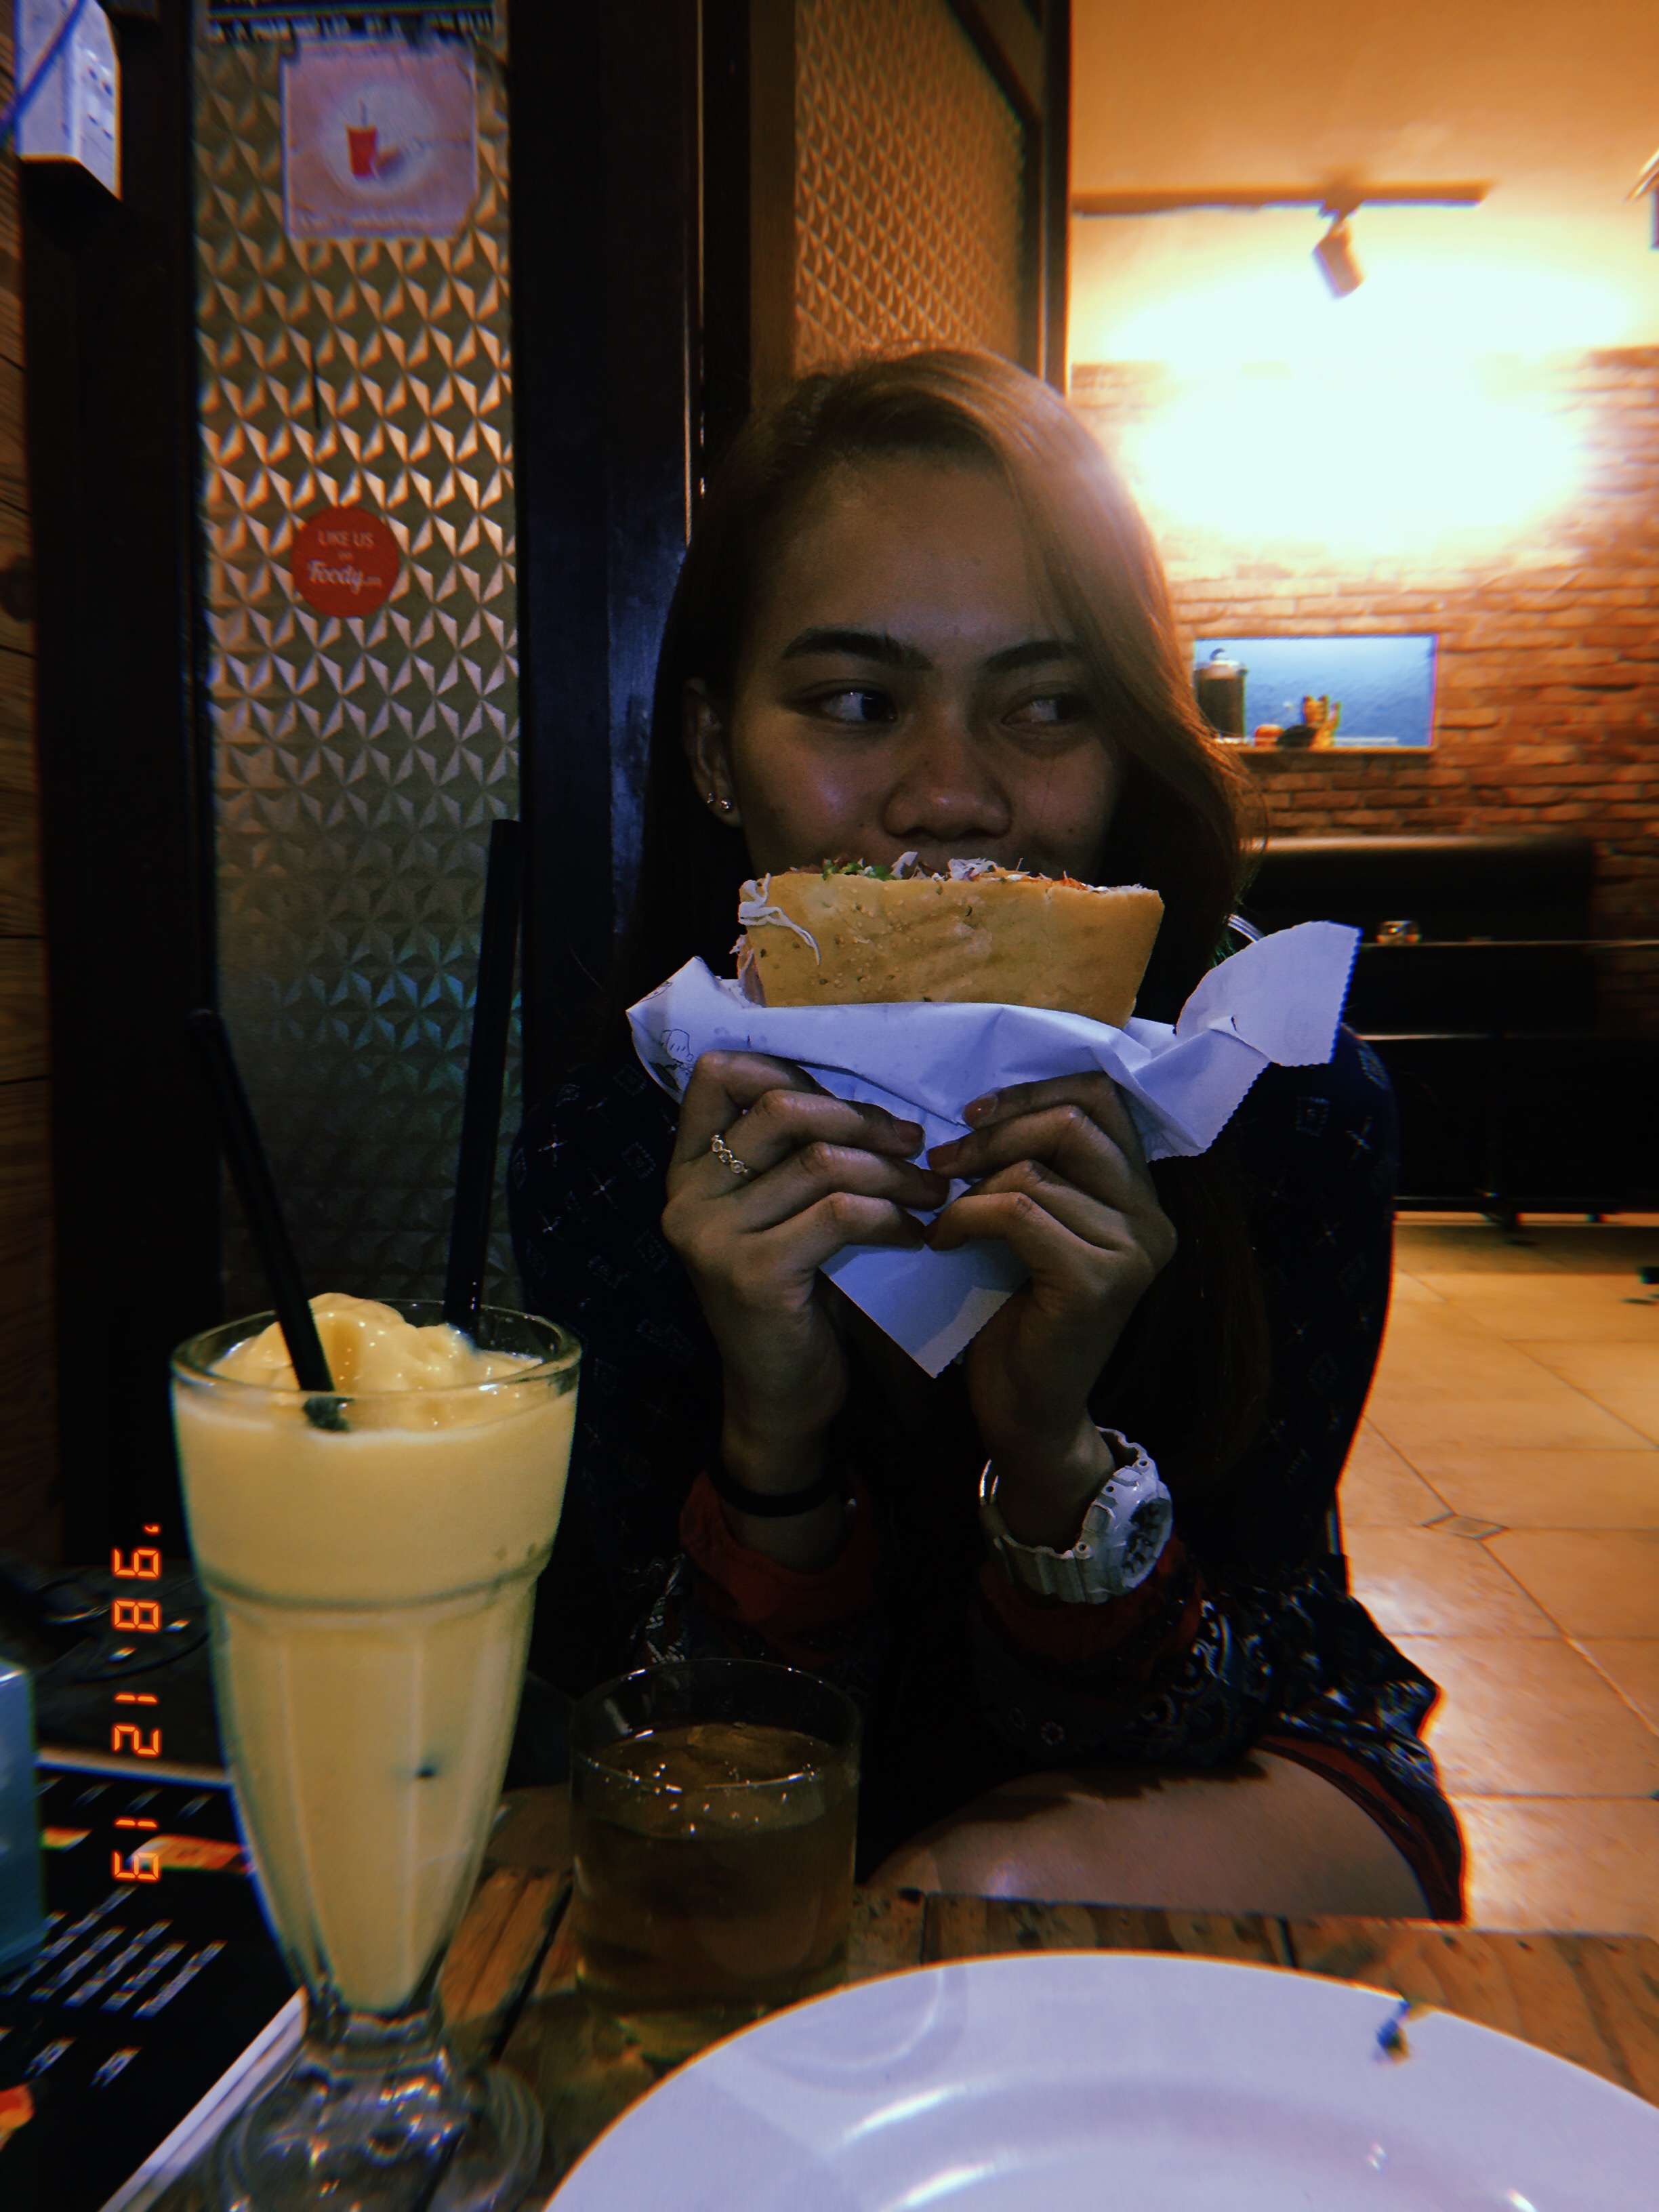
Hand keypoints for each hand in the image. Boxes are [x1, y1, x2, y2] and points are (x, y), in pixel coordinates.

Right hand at [662, 1051, 948, 1499]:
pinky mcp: (755, 1275)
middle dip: (861, 1119)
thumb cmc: (793, 1296)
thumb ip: (789, 1157)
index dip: (787, 1067)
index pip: (718, 1076)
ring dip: (893, 1172)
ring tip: (934, 1190)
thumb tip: (858, 1089)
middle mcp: (688, 1198)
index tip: (849, 1096)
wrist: (780, 1397)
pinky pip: (839, 1214)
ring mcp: (714, 1237)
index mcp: (687, 1171)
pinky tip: (914, 1233)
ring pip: (821, 1161)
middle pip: (780, 1108)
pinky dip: (890, 1217)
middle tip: (916, 1142)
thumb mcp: (777, 1215)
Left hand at [926, 1074, 1175, 1546]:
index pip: (1101, 1098)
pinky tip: (943, 1241)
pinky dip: (966, 1216)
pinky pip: (1018, 1212)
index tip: (972, 1113)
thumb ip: (1038, 1167)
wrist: (1027, 1409)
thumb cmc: (1020, 1314)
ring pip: (1036, 1169)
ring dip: (971, 1183)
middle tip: (941, 1159)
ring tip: (938, 1208)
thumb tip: (983, 1101)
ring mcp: (1132, 1250)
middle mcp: (1152, 1217)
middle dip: (996, 1129)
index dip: (1032, 1091)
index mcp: (1142, 1194)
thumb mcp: (1035, 1224)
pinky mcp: (1097, 1281)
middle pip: (1074, 1121)